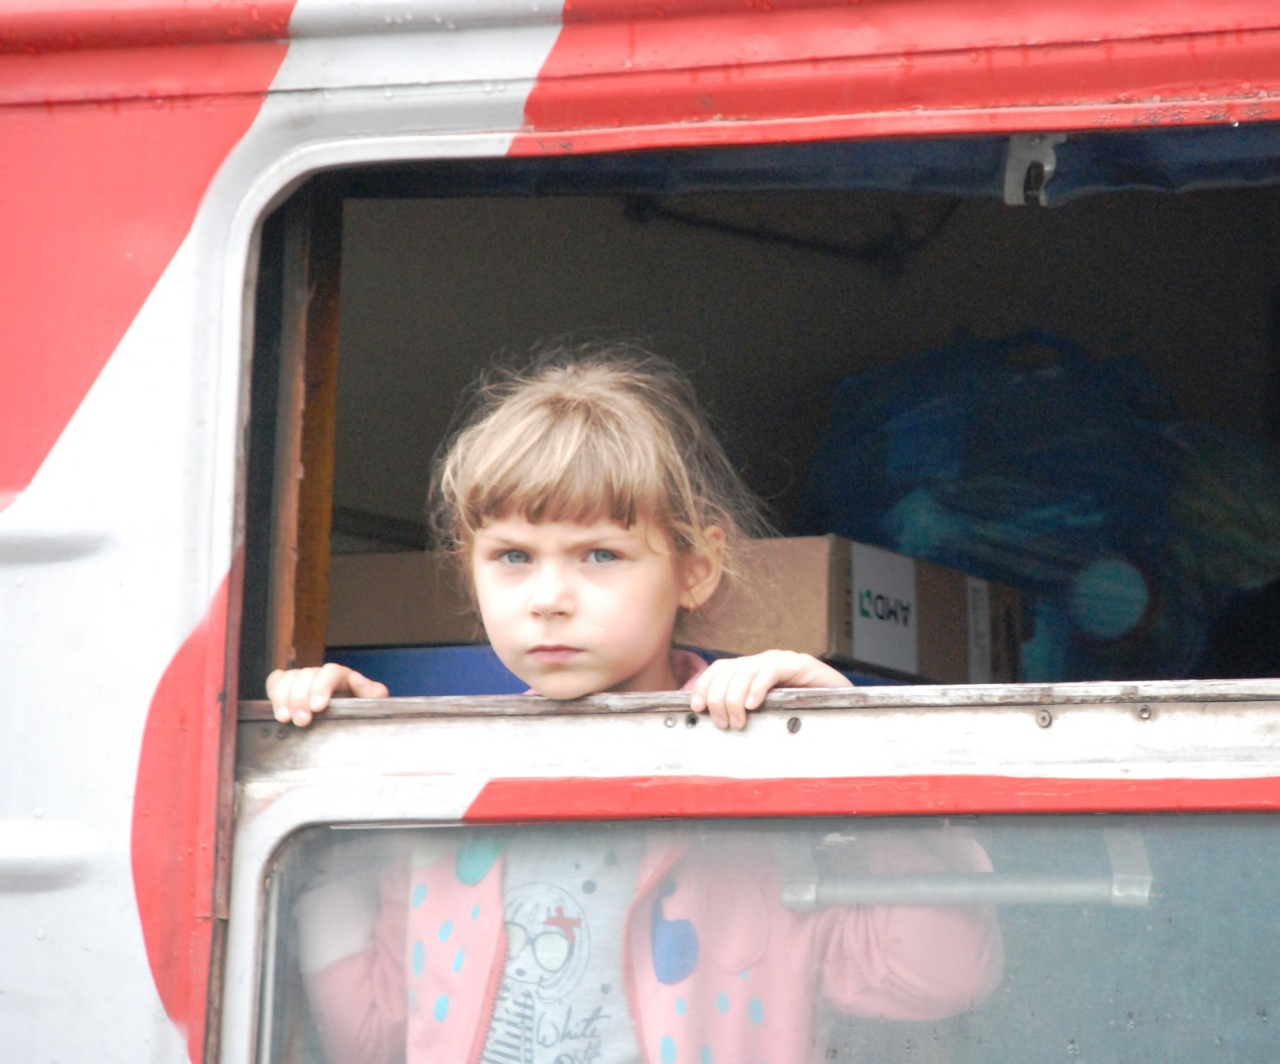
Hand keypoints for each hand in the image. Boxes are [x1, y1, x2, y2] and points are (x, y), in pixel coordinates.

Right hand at [266, 664, 389, 727]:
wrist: (355, 727)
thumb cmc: (366, 715)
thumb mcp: (375, 705)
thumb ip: (371, 692)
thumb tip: (356, 678)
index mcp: (344, 677)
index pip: (330, 672)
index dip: (321, 687)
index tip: (317, 707)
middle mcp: (322, 676)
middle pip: (306, 675)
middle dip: (300, 697)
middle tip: (301, 721)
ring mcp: (304, 681)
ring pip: (289, 678)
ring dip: (283, 698)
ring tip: (285, 719)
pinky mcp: (290, 690)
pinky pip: (276, 681)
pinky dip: (273, 692)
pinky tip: (276, 709)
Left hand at [689, 650, 851, 730]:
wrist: (845, 702)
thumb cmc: (805, 711)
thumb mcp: (769, 713)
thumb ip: (747, 714)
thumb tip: (718, 726)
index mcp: (753, 669)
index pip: (719, 669)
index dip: (704, 686)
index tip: (697, 707)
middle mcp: (763, 660)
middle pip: (728, 670)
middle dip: (718, 698)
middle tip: (723, 723)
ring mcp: (781, 660)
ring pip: (745, 671)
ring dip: (735, 699)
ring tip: (738, 721)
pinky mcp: (799, 664)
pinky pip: (771, 671)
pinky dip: (758, 688)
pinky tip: (754, 705)